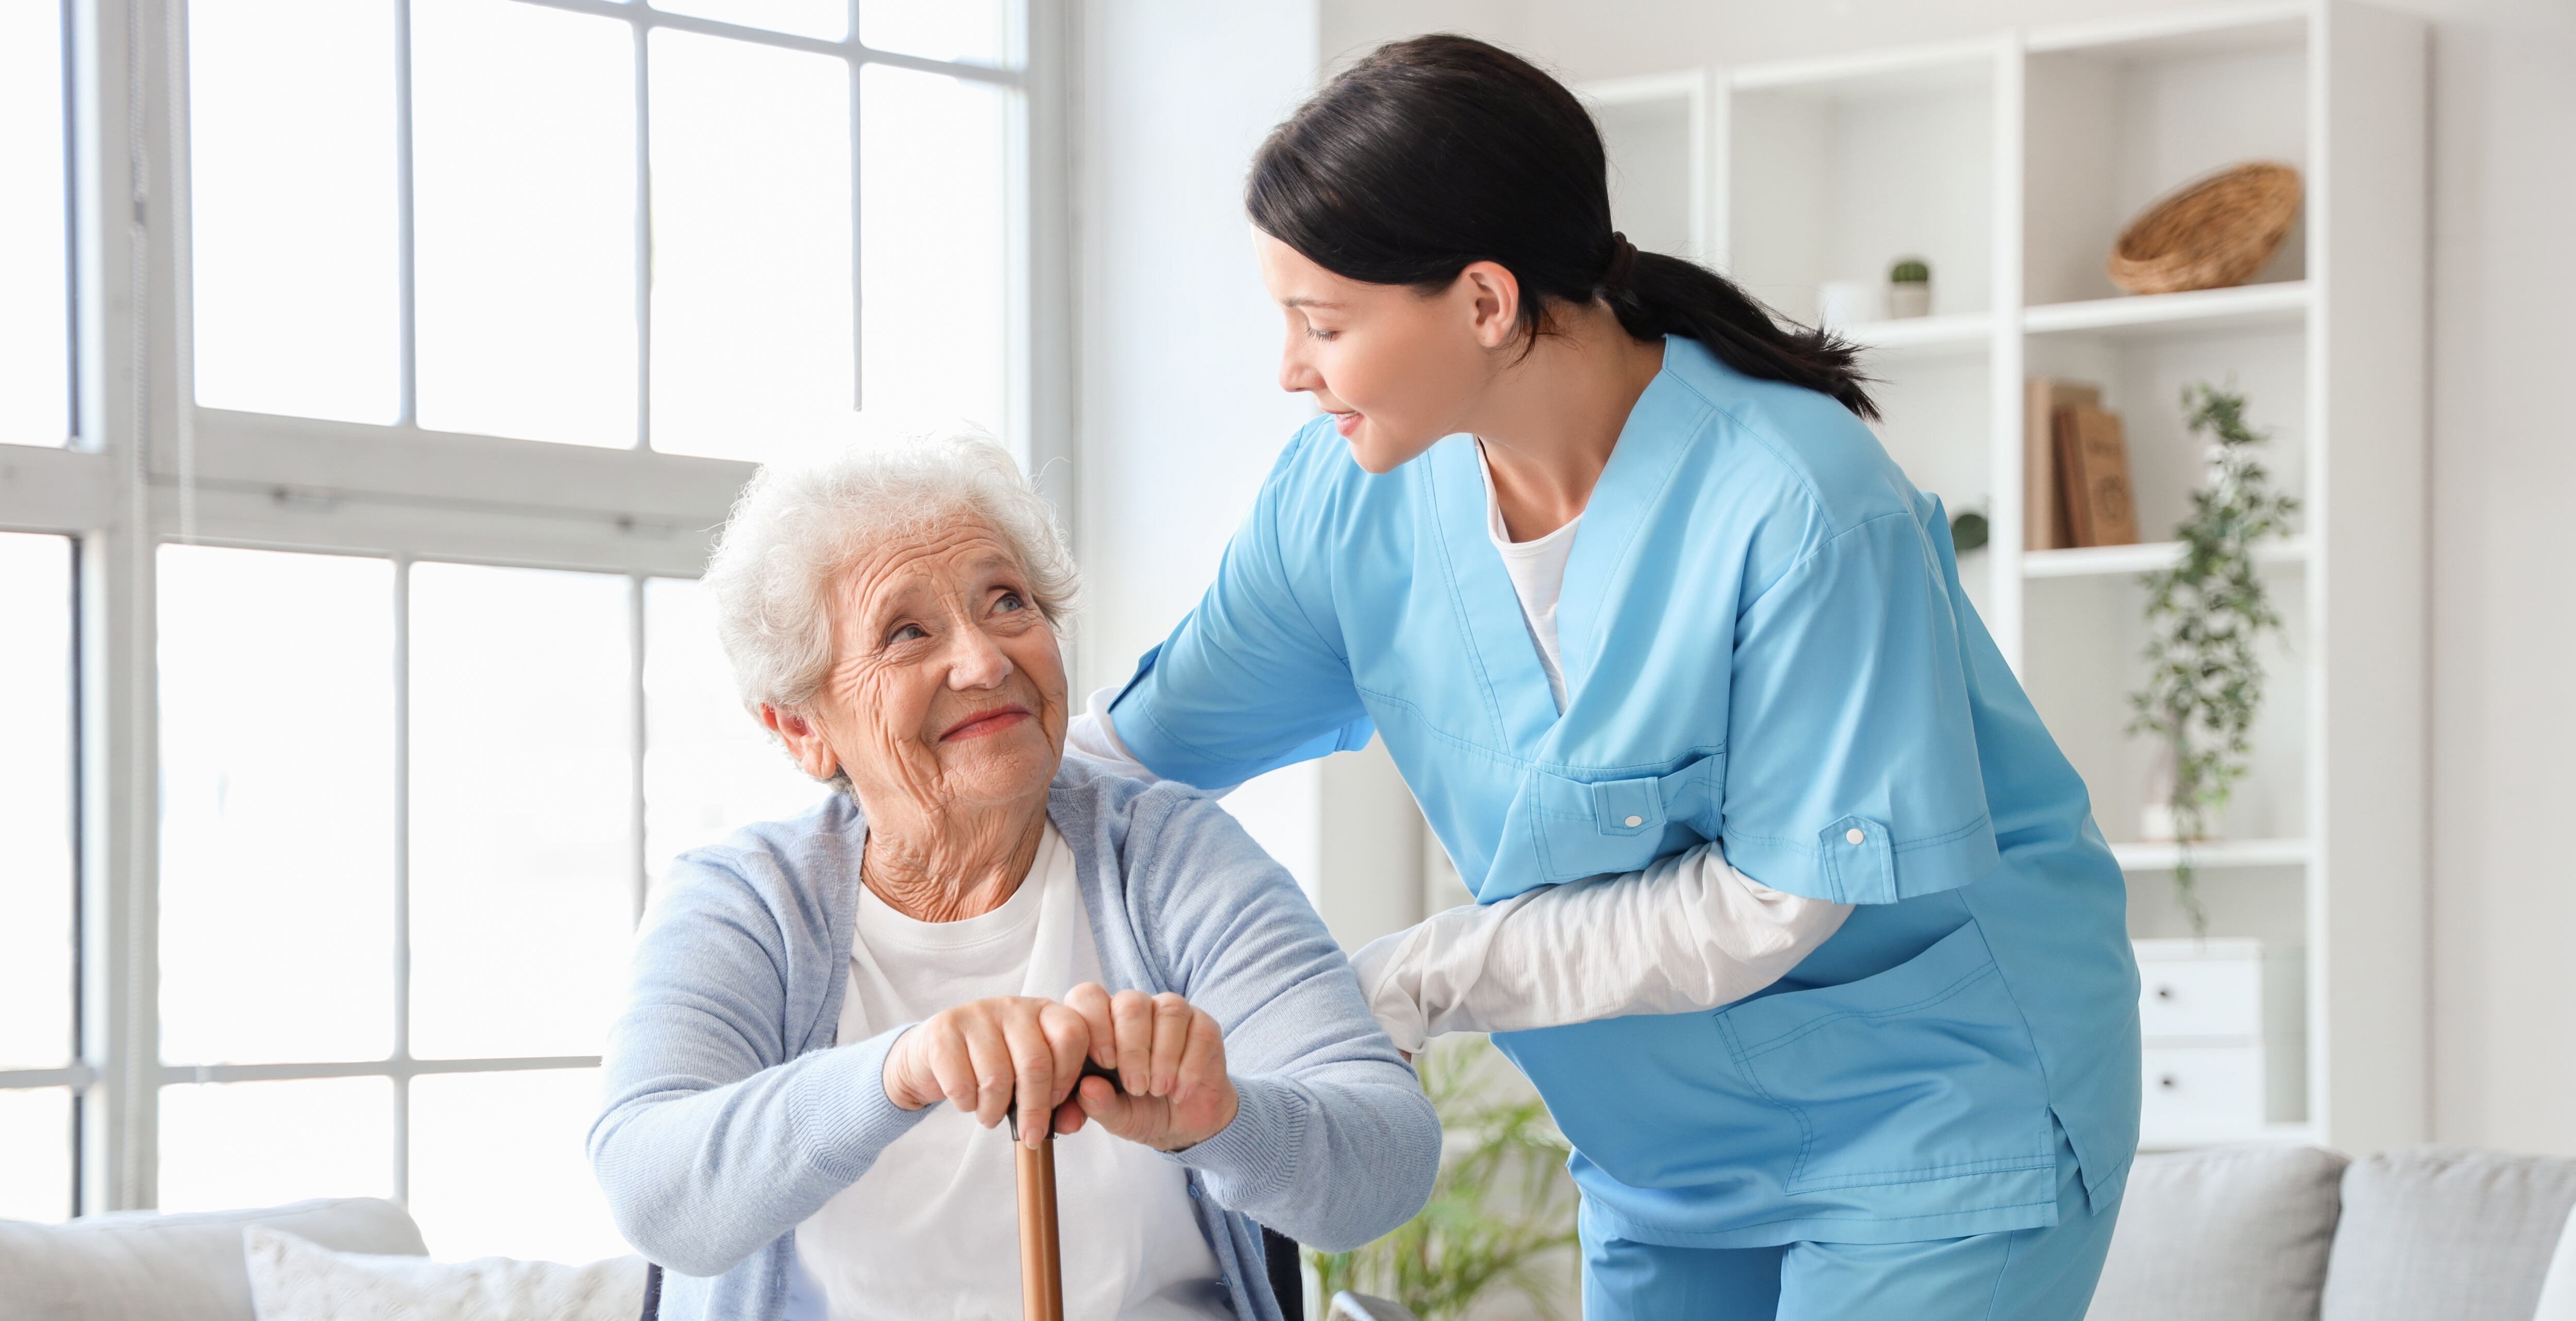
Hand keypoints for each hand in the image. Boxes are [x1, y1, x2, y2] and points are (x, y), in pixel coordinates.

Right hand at [882, 995, 1092, 1147]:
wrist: (936, 1057)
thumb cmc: (996, 1069)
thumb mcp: (1032, 1080)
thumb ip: (1061, 1102)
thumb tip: (1071, 1123)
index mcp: (1044, 1012)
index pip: (1073, 1034)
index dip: (1070, 1075)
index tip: (1060, 1102)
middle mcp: (1014, 1006)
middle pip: (1036, 1062)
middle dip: (1036, 1108)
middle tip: (1031, 1134)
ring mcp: (977, 1014)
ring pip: (997, 1078)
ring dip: (995, 1111)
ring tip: (992, 1114)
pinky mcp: (944, 1030)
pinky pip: (962, 1084)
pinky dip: (967, 1105)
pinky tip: (968, 1101)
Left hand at [1061, 982, 1238, 1151]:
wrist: (1184, 1123)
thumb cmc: (1140, 1110)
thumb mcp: (1116, 1117)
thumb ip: (1098, 1104)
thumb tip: (1087, 1087)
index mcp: (1103, 1022)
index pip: (1089, 997)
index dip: (1095, 1024)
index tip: (1105, 1064)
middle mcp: (1137, 1008)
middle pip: (1132, 1003)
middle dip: (1133, 1048)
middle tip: (1137, 1087)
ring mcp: (1172, 1013)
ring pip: (1169, 1012)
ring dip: (1164, 1056)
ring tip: (1160, 1090)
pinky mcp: (1205, 1026)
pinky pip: (1200, 1032)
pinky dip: (1190, 1067)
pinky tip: (1181, 1092)